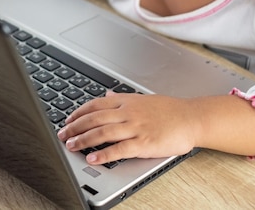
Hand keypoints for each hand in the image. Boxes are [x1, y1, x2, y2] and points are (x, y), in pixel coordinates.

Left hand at [57, 91, 197, 164]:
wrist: (191, 118)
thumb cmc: (170, 110)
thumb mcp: (142, 98)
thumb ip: (122, 99)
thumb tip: (106, 96)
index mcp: (126, 101)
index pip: (94, 105)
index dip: (78, 113)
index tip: (67, 120)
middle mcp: (128, 112)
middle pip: (93, 119)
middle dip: (74, 127)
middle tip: (62, 135)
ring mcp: (135, 127)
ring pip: (102, 133)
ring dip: (83, 140)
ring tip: (71, 146)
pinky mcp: (143, 143)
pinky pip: (119, 149)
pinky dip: (103, 154)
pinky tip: (92, 158)